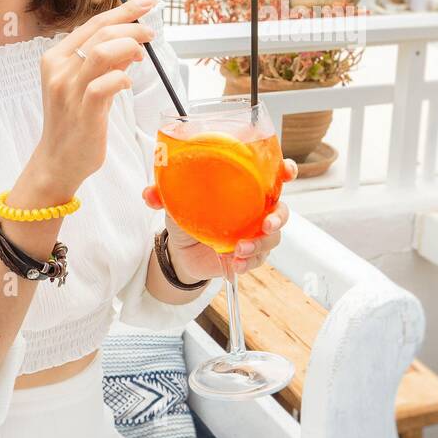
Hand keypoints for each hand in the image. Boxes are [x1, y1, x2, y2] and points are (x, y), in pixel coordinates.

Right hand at [30, 0, 157, 192]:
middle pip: (101, 33)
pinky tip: (128, 83)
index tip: (146, 4)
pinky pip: (105, 85)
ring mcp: (69, 91)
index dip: (122, 11)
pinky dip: (122, 78)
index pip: (92, 24)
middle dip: (132, 27)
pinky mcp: (83, 112)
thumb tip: (132, 41)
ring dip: (129, 47)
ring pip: (101, 53)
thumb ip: (106, 62)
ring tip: (142, 55)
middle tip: (151, 33)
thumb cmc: (74, 120)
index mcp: (55, 58)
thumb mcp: (86, 83)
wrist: (58, 159)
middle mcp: (58, 70)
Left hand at [142, 158, 298, 281]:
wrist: (181, 253)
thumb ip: (164, 195)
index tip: (288, 172)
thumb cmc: (187, 217)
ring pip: (272, 239)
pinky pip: (258, 260)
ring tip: (239, 251)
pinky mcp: (250, 256)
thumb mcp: (176, 203)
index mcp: (245, 189)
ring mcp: (255, 234)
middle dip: (278, 217)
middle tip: (265, 224)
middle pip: (280, 210)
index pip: (274, 176)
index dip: (286, 171)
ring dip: (259, 245)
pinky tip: (235, 265)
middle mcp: (255, 210)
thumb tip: (149, 194)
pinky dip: (248, 263)